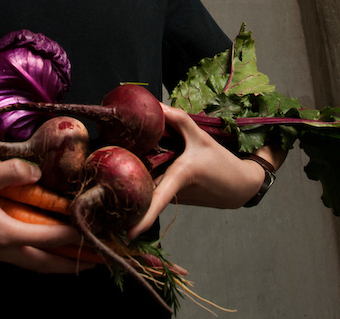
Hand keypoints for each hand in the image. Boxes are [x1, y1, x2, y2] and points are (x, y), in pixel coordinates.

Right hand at [0, 159, 92, 272]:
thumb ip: (12, 171)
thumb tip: (37, 171)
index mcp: (4, 235)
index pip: (51, 238)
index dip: (76, 234)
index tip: (96, 231)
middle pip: (44, 264)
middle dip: (72, 264)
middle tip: (96, 261)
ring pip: (27, 263)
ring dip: (51, 260)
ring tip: (70, 254)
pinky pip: (9, 256)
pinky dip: (28, 252)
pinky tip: (29, 240)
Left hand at [127, 104, 270, 237]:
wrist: (240, 186)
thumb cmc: (221, 162)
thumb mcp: (201, 137)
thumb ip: (177, 119)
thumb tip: (154, 105)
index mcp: (179, 177)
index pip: (158, 200)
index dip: (144, 217)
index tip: (129, 234)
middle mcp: (172, 191)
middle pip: (143, 186)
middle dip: (123, 181)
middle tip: (98, 165)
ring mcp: (172, 197)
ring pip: (148, 184)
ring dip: (136, 174)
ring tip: (116, 152)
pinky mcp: (173, 198)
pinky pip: (155, 185)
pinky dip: (147, 174)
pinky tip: (141, 159)